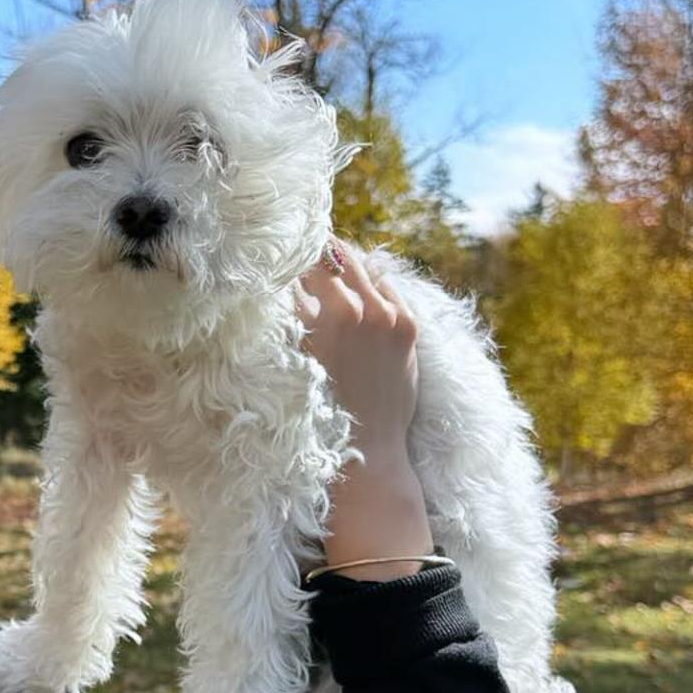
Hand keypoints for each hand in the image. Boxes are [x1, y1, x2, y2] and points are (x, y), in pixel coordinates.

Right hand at [295, 238, 420, 470]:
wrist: (370, 443)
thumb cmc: (325, 406)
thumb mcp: (302, 356)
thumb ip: (294, 313)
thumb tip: (284, 281)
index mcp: (336, 315)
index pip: (307, 266)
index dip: (292, 259)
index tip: (284, 255)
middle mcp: (366, 309)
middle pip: (337, 258)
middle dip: (319, 253)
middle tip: (305, 249)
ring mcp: (392, 316)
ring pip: (365, 269)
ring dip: (346, 269)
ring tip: (331, 270)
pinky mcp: (409, 326)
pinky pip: (387, 289)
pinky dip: (371, 287)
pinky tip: (359, 294)